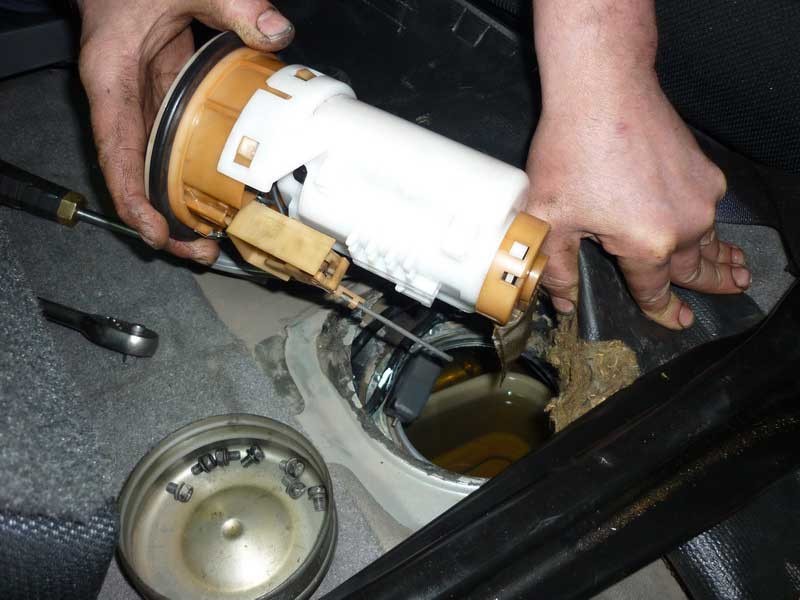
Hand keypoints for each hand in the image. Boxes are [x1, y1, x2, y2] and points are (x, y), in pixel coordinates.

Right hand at [78, 0, 293, 264]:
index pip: (116, 151)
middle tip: (201, 251)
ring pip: (156, 168)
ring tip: (213, 238)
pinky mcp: (164, 101)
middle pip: (136, 174)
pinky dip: (193, 176)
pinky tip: (220, 194)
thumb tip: (276, 33)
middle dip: (163, 220)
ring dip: (180, 206)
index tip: (153, 232)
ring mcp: (143, 104)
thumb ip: (229, 4)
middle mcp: (123, 100)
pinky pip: (175, 147)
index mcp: (112, 78)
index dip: (132, 198)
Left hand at [526, 73, 749, 328]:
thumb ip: (556, 267)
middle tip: (733, 291)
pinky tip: (707, 226)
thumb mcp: (550, 218)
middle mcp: (684, 224)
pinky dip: (708, 224)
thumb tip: (563, 301)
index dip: (663, 311)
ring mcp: (700, 195)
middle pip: (697, 267)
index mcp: (647, 244)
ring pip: (709, 238)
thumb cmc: (571, 152)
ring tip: (737, 268)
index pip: (655, 290)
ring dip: (720, 255)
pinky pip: (706, 208)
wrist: (604, 88)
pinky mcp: (703, 169)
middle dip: (714, 283)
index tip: (677, 322)